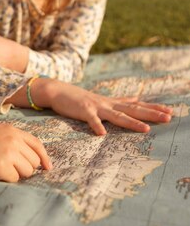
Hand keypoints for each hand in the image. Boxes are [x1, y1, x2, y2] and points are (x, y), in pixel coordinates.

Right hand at [0, 123, 51, 180]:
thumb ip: (12, 140)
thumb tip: (29, 157)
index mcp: (13, 130)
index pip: (37, 145)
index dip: (44, 158)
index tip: (47, 168)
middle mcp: (14, 139)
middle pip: (34, 161)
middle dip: (25, 168)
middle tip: (8, 168)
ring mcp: (8, 152)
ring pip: (27, 172)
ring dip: (16, 174)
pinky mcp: (1, 166)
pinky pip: (14, 180)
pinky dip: (6, 179)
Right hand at [9, 79, 173, 135]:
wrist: (57, 90)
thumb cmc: (78, 98)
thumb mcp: (102, 99)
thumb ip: (119, 100)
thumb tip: (137, 98)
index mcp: (111, 103)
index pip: (136, 105)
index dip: (153, 108)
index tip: (170, 111)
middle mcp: (107, 104)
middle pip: (132, 109)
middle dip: (151, 114)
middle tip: (168, 117)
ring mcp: (95, 107)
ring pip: (117, 115)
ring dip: (131, 122)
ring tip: (145, 129)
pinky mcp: (83, 111)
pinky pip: (91, 121)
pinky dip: (97, 127)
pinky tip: (102, 135)